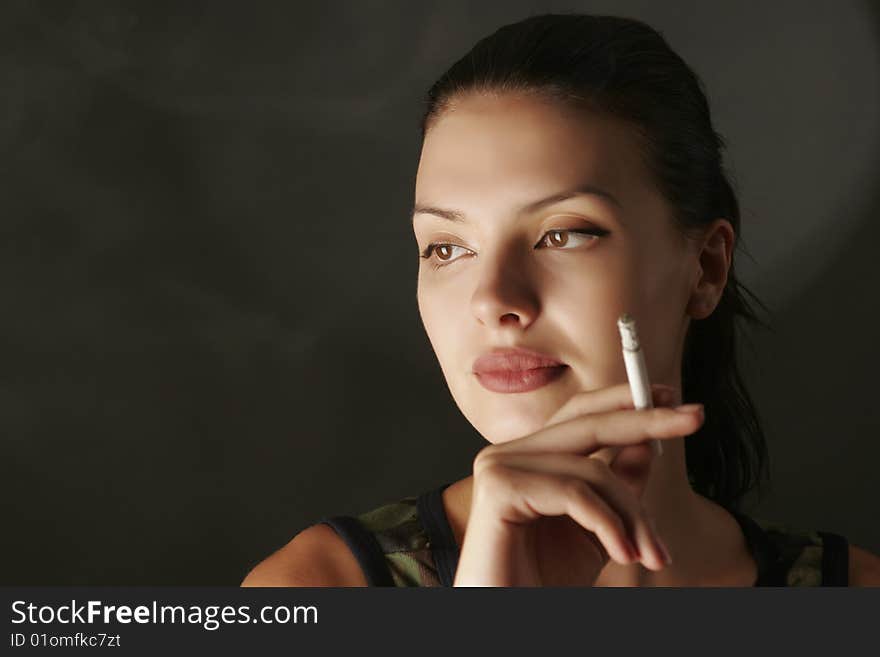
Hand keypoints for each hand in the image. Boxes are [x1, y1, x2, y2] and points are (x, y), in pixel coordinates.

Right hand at [453, 382, 703, 585]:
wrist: (511, 617)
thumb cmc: (545, 580)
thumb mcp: (599, 528)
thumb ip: (617, 485)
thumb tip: (646, 443)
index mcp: (527, 457)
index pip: (579, 413)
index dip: (625, 401)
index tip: (671, 398)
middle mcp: (507, 454)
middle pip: (587, 423)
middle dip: (646, 420)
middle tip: (695, 418)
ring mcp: (498, 466)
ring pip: (591, 469)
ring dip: (634, 515)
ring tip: (653, 554)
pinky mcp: (498, 488)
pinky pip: (576, 493)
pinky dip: (610, 525)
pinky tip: (624, 555)